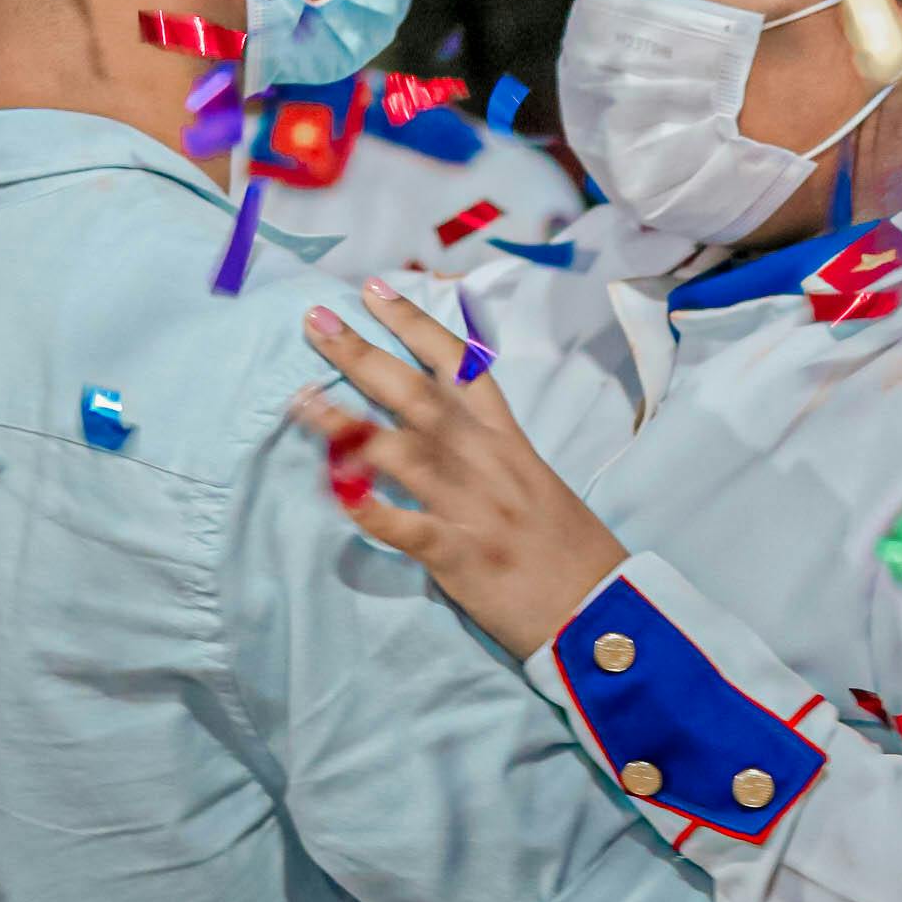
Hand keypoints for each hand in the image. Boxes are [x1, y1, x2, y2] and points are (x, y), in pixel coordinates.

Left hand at [295, 281, 629, 659]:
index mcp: (508, 441)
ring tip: (299, 398)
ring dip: (345, 424)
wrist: (602, 611)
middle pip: (417, 395)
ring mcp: (473, 507)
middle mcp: (487, 462)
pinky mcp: (461, 555)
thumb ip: (491, 456)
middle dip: (363, 354)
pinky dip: (371, 509)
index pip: (459, 368)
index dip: (415, 325)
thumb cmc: (568, 551)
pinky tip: (335, 491)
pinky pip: (408, 528)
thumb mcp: (537, 484)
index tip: (374, 290)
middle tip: (316, 319)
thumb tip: (443, 434)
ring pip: (401, 451)